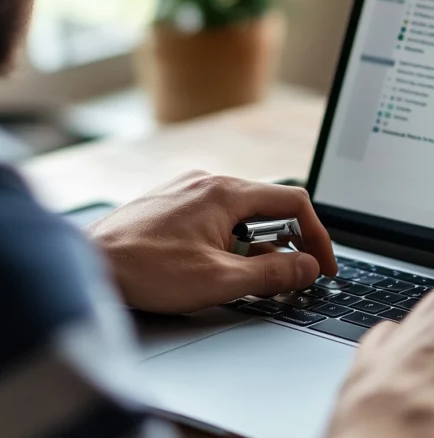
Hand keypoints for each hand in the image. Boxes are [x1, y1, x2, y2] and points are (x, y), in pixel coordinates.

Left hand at [87, 170, 336, 313]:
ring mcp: (189, 188)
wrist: (85, 264)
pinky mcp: (173, 202)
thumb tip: (308, 268)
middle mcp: (210, 180)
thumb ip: (272, 273)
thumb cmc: (144, 270)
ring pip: (242, 213)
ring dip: (256, 244)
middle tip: (290, 277)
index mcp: (226, 191)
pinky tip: (217, 264)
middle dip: (287, 242)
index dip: (316, 236)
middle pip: (268, 206)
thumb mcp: (218, 280)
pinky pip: (217, 215)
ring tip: (248, 277)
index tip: (322, 266)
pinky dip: (231, 239)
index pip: (293, 202)